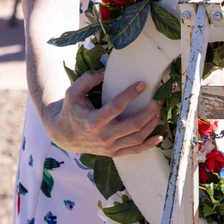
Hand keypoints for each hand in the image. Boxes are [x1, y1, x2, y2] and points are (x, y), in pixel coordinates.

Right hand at [42, 69, 162, 156]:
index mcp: (93, 121)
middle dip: (150, 110)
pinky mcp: (114, 153)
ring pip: (138, 137)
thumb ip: (88, 79)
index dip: (131, 94)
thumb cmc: (71, 111)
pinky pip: (135, 150)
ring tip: (159, 110)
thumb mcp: (73, 93)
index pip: (117, 107)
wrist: (64, 136)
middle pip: (133, 124)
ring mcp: (110, 147)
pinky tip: (160, 136)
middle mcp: (103, 136)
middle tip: (158, 98)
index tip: (143, 84)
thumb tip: (107, 70)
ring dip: (152, 123)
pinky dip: (149, 144)